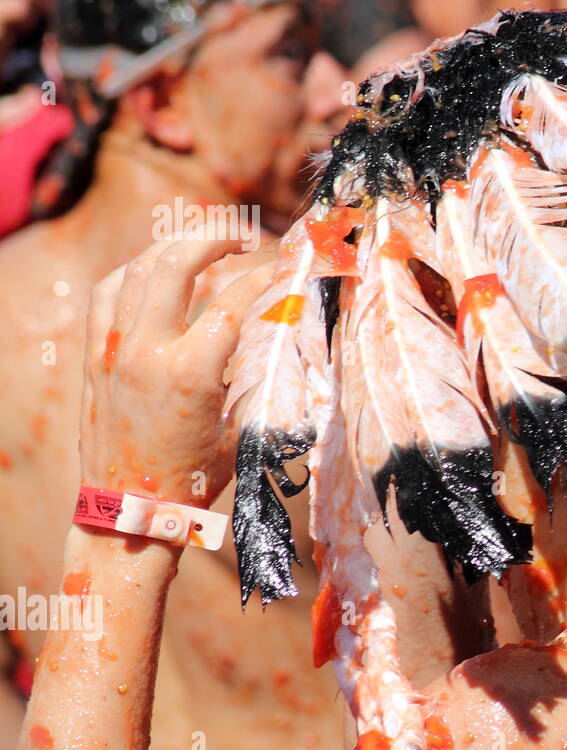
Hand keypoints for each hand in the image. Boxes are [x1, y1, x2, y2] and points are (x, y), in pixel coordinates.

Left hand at [79, 237, 273, 507]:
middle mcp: (147, 350)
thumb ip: (255, 374)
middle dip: (216, 238)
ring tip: (205, 244)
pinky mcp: (94, 354)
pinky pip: (109, 291)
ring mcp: (113, 348)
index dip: (268, 275)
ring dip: (177, 246)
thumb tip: (283, 331)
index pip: (235, 300)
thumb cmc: (196, 478)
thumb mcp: (239, 426)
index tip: (289, 265)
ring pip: (140, 268)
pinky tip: (158, 270)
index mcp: (190, 371)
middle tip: (243, 238)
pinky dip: (137, 270)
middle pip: (178, 262)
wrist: (129, 512)